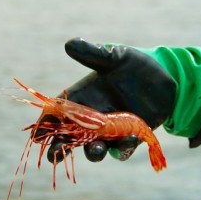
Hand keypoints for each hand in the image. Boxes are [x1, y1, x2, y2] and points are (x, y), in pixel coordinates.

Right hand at [46, 38, 175, 163]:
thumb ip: (93, 54)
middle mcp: (94, 118)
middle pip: (70, 137)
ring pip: (96, 147)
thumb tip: (69, 44)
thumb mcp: (114, 57)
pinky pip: (123, 149)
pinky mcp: (131, 137)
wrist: (164, 76)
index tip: (35, 135)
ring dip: (93, 152)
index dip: (45, 125)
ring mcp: (111, 130)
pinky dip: (122, 149)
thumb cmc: (134, 64)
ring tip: (95, 151)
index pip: (58, 114)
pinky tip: (125, 144)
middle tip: (53, 155)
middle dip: (60, 148)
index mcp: (83, 98)